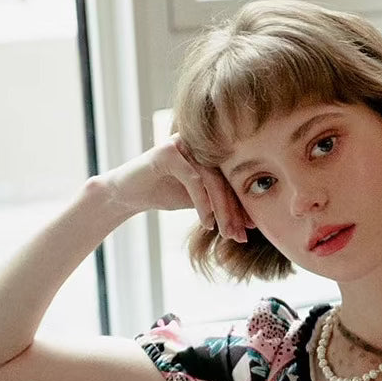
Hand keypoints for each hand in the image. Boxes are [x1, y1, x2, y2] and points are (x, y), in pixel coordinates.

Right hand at [99, 136, 252, 241]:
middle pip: (225, 179)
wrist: (129, 193)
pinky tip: (207, 223)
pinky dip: (203, 203)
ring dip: (221, 210)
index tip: (252, 228)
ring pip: (212, 180)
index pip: (231, 179)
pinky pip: (194, 179)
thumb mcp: (199, 200)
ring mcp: (184, 144)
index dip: (242, 204)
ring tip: (225, 234)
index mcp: (208, 152)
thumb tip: (251, 221)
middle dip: (234, 211)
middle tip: (241, 236)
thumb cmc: (165, 193)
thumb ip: (221, 203)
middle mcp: (198, 144)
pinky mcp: (169, 152)